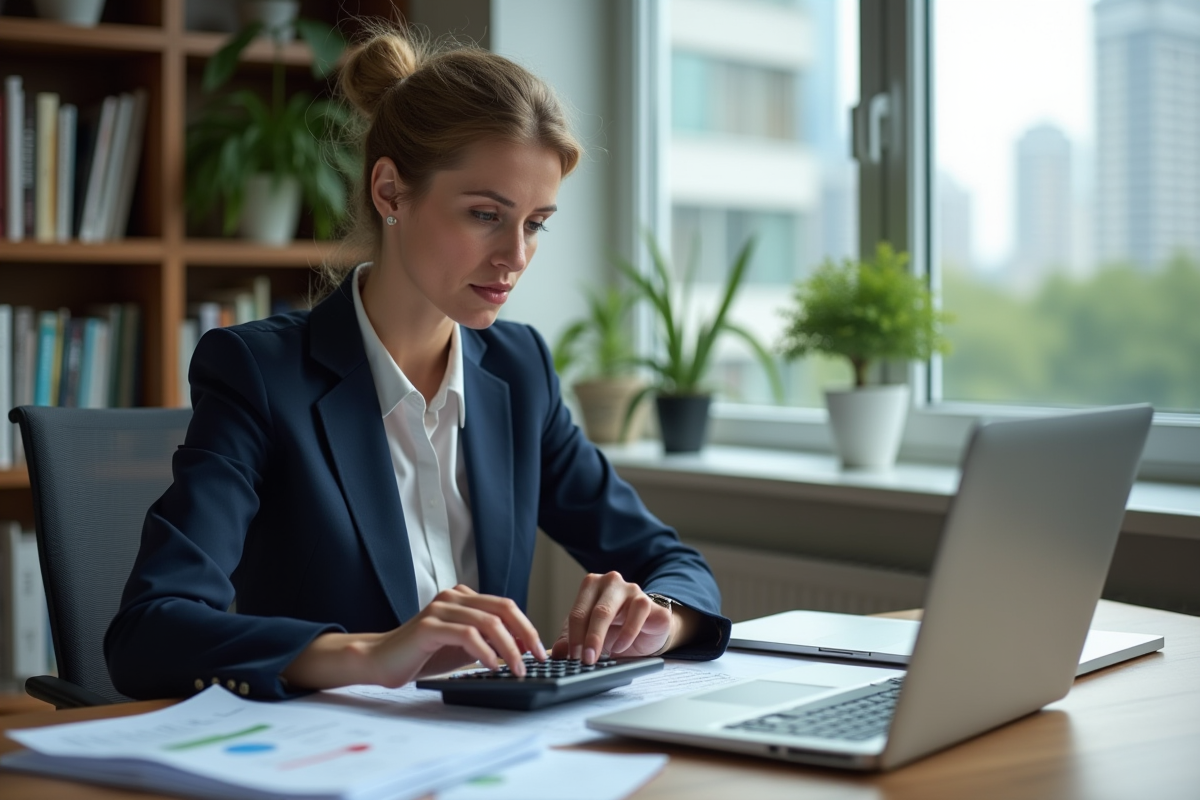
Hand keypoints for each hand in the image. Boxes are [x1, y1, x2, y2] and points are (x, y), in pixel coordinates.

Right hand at [282, 585, 546, 689]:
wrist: (381, 661)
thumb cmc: (422, 655)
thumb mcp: (464, 647)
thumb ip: (490, 642)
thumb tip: (524, 648)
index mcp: (464, 598)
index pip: (506, 606)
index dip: (527, 627)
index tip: (541, 651)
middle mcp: (454, 597)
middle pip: (503, 609)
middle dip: (525, 634)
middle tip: (536, 659)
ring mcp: (441, 608)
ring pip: (488, 622)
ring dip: (508, 648)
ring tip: (516, 669)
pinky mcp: (429, 626)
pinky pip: (466, 634)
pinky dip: (484, 651)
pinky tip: (491, 666)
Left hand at [550, 572, 673, 664]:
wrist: (647, 630)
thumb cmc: (616, 628)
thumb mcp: (589, 635)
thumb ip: (571, 641)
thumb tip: (556, 653)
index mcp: (592, 586)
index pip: (578, 612)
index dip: (574, 637)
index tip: (572, 657)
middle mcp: (611, 582)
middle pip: (596, 611)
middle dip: (589, 638)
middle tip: (585, 659)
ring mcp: (632, 590)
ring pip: (614, 610)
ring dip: (605, 636)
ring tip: (602, 656)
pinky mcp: (650, 602)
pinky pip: (638, 613)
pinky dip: (628, 633)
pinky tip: (621, 647)